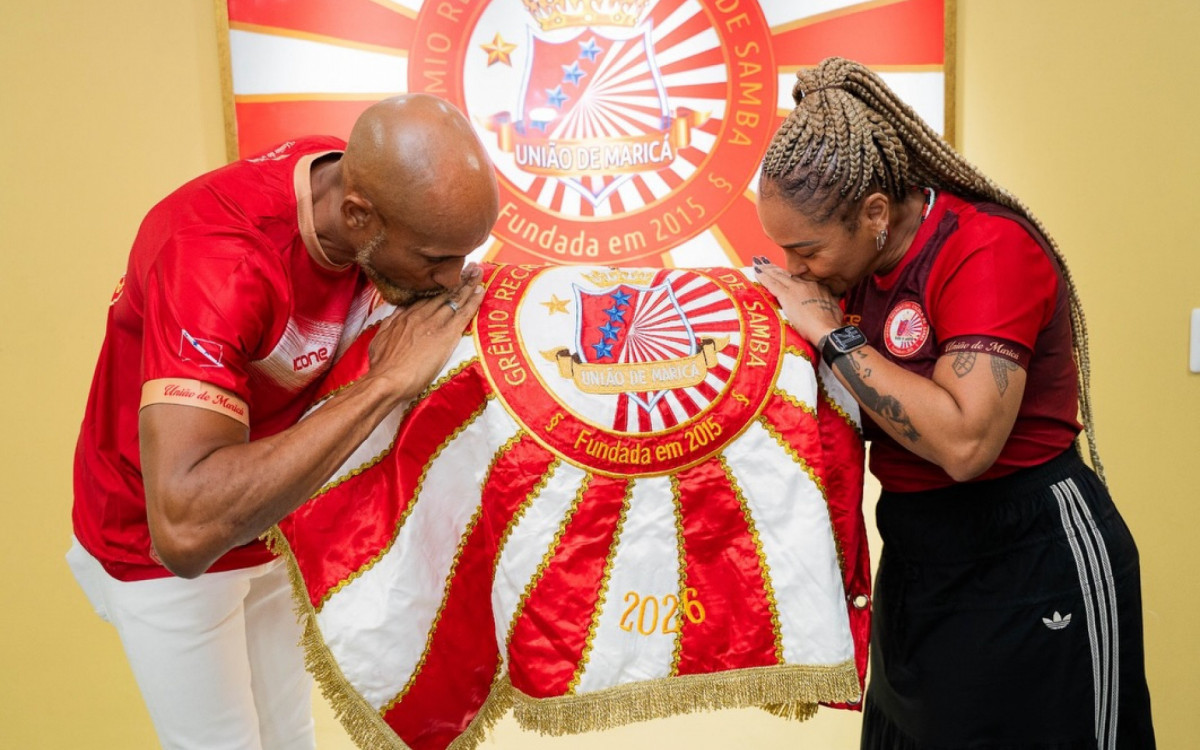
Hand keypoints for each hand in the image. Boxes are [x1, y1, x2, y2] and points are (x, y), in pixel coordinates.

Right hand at [365, 263, 484, 400]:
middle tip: (469, 266)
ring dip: (468, 284)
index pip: (426, 298)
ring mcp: (434, 323)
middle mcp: (420, 315)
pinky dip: (473, 301)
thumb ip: (389, 326)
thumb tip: (394, 315)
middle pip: (442, 293)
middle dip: (456, 279)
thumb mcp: (379, 340)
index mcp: (405, 316)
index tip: (447, 278)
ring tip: (478, 271)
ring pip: (454, 299)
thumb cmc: (382, 366)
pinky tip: (481, 290)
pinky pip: (463, 313)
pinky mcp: (446, 334)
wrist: (388, 379)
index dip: (438, 287)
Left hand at [752, 256, 843, 345]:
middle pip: (787, 274)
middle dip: (776, 268)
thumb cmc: (832, 323)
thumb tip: (829, 304)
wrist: (828, 329)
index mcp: (817, 287)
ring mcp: (796, 289)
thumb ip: (828, 302)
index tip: (782, 271)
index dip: (789, 275)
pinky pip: (772, 283)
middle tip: (764, 262)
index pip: (799, 279)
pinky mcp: (787, 295)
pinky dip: (763, 277)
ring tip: (758, 263)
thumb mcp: (833, 308)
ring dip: (767, 269)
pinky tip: (756, 271)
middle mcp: (806, 284)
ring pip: (778, 276)